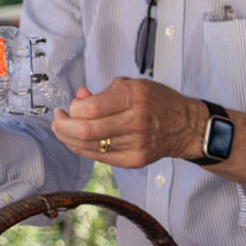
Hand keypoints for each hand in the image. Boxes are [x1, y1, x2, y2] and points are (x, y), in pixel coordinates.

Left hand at [51, 79, 202, 167]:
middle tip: (58, 120)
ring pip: (89, 147)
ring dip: (69, 139)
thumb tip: (78, 98)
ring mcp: (135, 144)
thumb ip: (103, 92)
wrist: (187, 126)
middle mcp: (135, 121)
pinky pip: (99, 157)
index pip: (91, 108)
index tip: (71, 106)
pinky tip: (79, 141)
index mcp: (134, 96)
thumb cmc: (159, 102)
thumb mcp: (133, 85)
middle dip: (62, 127)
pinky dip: (83, 149)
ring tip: (64, 130)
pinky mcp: (134, 160)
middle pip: (85, 131)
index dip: (73, 109)